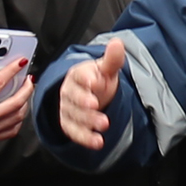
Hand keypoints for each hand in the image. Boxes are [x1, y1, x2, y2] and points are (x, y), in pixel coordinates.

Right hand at [0, 57, 32, 164]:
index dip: (11, 70)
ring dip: (25, 102)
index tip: (20, 62)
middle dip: (27, 87)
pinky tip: (17, 111)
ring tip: (24, 92)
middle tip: (28, 78)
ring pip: (19, 115)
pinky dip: (20, 118)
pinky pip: (14, 128)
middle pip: (16, 100)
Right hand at [54, 35, 127, 150]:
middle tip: (96, 105)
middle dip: (85, 103)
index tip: (94, 82)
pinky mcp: (69, 124)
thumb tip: (118, 42)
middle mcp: (69, 92)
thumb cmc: (98, 79)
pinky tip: (98, 142)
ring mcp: (68, 109)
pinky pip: (74, 132)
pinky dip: (85, 138)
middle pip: (75, 98)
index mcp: (78, 75)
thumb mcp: (107, 69)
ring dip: (88, 122)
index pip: (79, 76)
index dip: (86, 79)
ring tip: (104, 125)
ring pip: (74, 116)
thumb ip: (112, 59)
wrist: (92, 94)